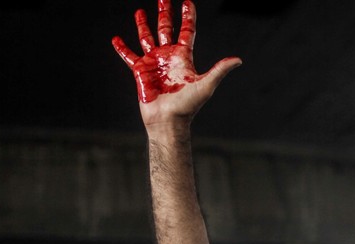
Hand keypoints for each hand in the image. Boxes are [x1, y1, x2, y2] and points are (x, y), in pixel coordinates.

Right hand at [112, 0, 240, 127]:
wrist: (168, 120)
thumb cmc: (188, 106)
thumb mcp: (206, 85)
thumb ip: (220, 70)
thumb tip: (238, 60)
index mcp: (184, 57)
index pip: (187, 31)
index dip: (188, 16)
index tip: (187, 1)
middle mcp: (168, 57)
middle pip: (166, 29)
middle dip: (165, 13)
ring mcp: (154, 63)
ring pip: (147, 38)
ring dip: (143, 24)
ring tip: (139, 11)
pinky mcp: (140, 71)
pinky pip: (129, 56)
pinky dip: (122, 48)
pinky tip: (116, 39)